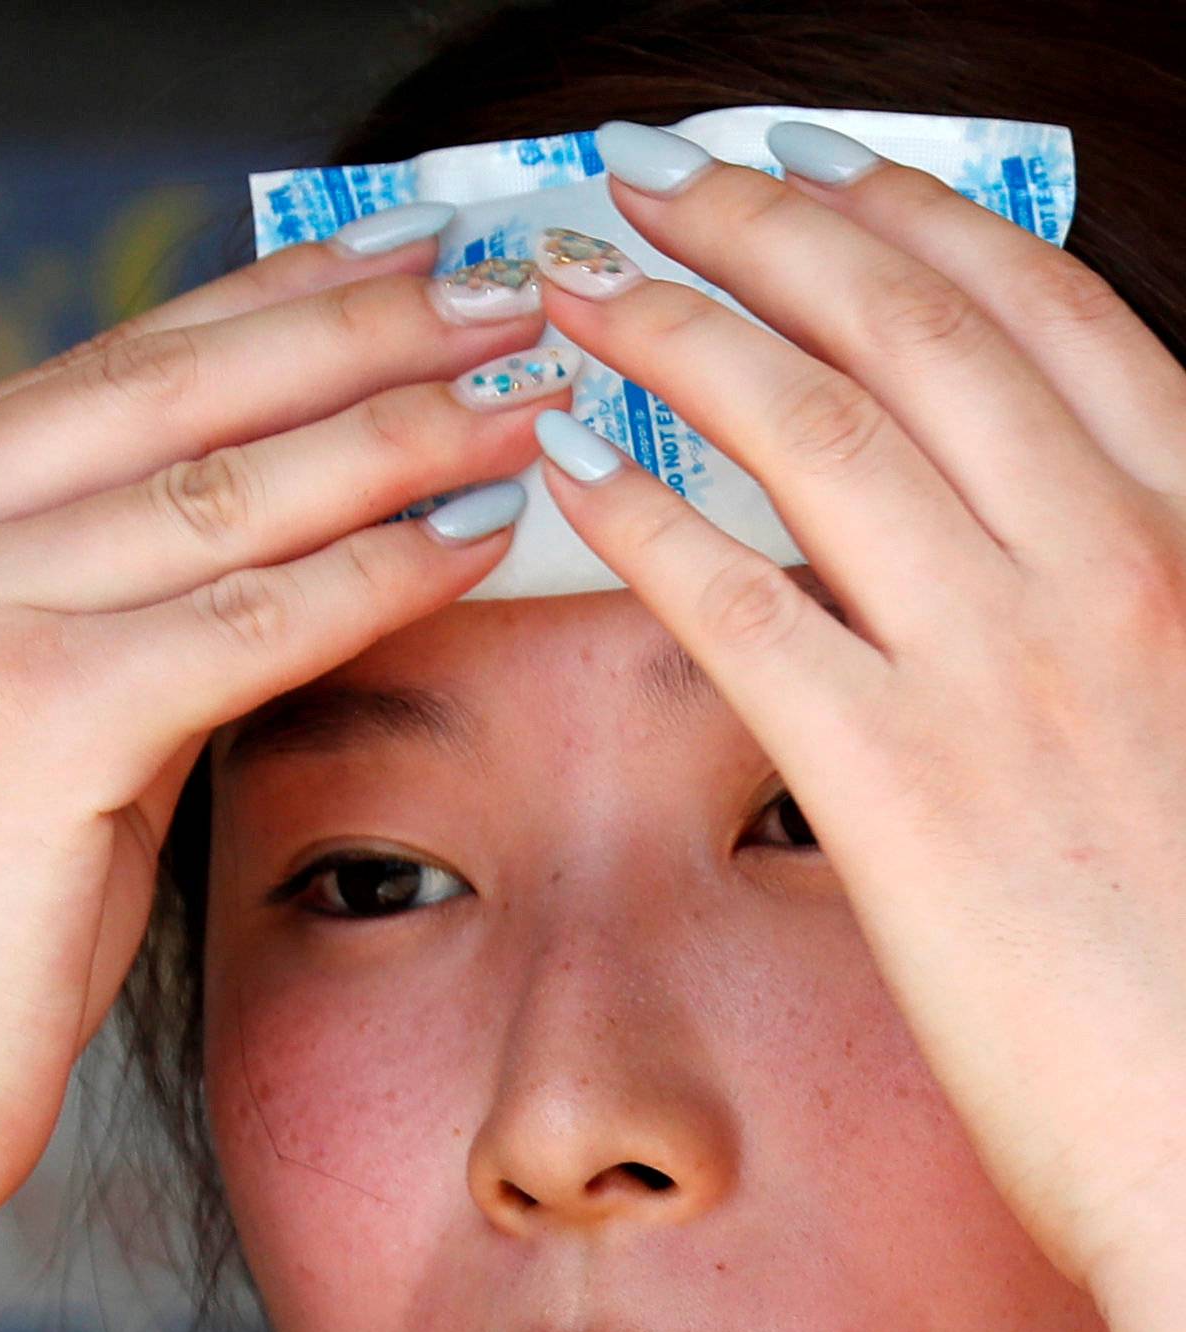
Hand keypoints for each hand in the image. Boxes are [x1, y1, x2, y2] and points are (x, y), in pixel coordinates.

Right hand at [0, 216, 576, 1258]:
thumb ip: (93, 627)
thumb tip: (270, 546)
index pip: (93, 374)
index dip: (260, 305)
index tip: (386, 261)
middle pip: (165, 389)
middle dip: (356, 320)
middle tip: (504, 270)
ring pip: (221, 488)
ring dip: (396, 427)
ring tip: (528, 383)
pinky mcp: (24, 717)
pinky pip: (250, 619)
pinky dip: (378, 573)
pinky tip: (480, 533)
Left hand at [522, 121, 1185, 1311]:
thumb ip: (1140, 606)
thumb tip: (1043, 536)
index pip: (1048, 321)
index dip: (914, 223)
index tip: (813, 171)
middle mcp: (1113, 571)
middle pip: (918, 335)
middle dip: (767, 227)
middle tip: (650, 174)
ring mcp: (1006, 672)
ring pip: (823, 434)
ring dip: (683, 330)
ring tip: (577, 280)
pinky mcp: (900, 793)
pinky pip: (747, 611)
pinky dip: (648, 523)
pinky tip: (569, 471)